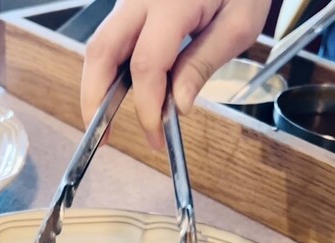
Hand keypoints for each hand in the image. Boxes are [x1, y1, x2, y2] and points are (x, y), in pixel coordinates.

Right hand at [81, 0, 270, 149]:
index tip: (156, 136)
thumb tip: (179, 105)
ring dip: (96, 88)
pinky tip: (117, 96)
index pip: (147, 63)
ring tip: (103, 122)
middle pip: (102, 51)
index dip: (147, 106)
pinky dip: (109, 73)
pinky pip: (111, 41)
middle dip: (95, 100)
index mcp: (172, 2)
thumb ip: (204, 62)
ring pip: (99, 46)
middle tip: (101, 137)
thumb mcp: (239, 23)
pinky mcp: (130, 5)